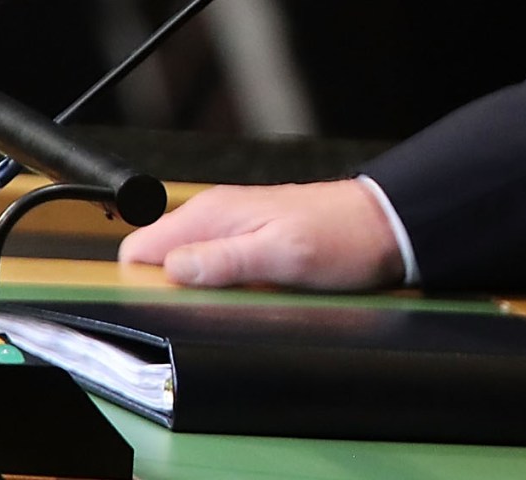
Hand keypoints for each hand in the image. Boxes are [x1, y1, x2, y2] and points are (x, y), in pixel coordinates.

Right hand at [117, 179, 401, 289]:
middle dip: (172, 291)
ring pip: (188, 268)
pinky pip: (217, 270)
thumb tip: (173, 269)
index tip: (166, 306)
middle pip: (161, 261)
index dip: (142, 282)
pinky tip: (250, 298)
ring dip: (201, 293)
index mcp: (213, 214)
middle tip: (210, 310)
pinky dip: (224, 289)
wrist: (384, 226)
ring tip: (238, 304)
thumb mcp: (281, 255)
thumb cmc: (341, 235)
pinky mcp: (250, 244)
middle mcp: (216, 218)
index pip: (141, 248)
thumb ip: (224, 260)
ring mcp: (233, 230)